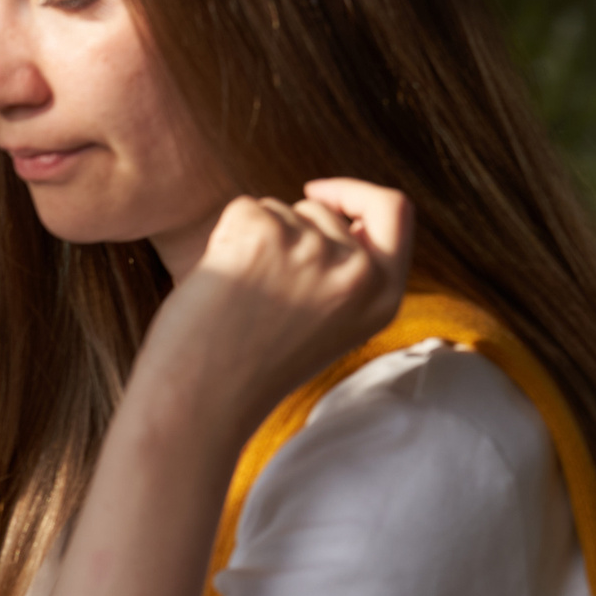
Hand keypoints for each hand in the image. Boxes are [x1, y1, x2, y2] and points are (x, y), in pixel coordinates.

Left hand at [133, 178, 412, 447]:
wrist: (201, 402)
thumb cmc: (249, 369)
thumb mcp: (327, 324)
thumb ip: (343, 273)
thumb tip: (326, 208)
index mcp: (384, 296)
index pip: (394, 210)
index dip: (357, 194)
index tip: (319, 193)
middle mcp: (358, 273)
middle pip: (322, 211)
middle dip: (283, 233)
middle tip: (254, 293)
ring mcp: (314, 253)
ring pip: (278, 209)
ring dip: (251, 240)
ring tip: (238, 299)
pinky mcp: (265, 238)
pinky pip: (242, 209)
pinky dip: (222, 238)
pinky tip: (218, 284)